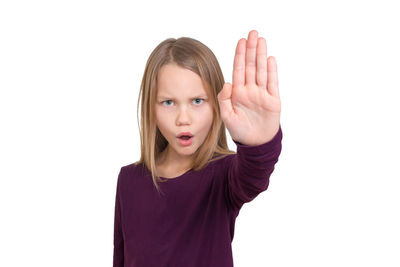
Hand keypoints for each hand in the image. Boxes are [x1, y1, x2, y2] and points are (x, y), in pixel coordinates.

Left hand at [217, 30, 280, 145]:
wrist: (255, 144)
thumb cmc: (240, 131)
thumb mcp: (227, 117)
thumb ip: (224, 100)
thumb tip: (227, 82)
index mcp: (238, 93)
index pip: (238, 69)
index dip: (240, 55)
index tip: (240, 41)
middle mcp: (250, 90)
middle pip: (251, 66)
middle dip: (251, 49)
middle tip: (252, 33)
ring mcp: (262, 94)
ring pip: (262, 71)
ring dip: (261, 55)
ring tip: (261, 40)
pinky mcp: (273, 100)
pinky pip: (272, 83)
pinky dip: (272, 71)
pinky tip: (270, 58)